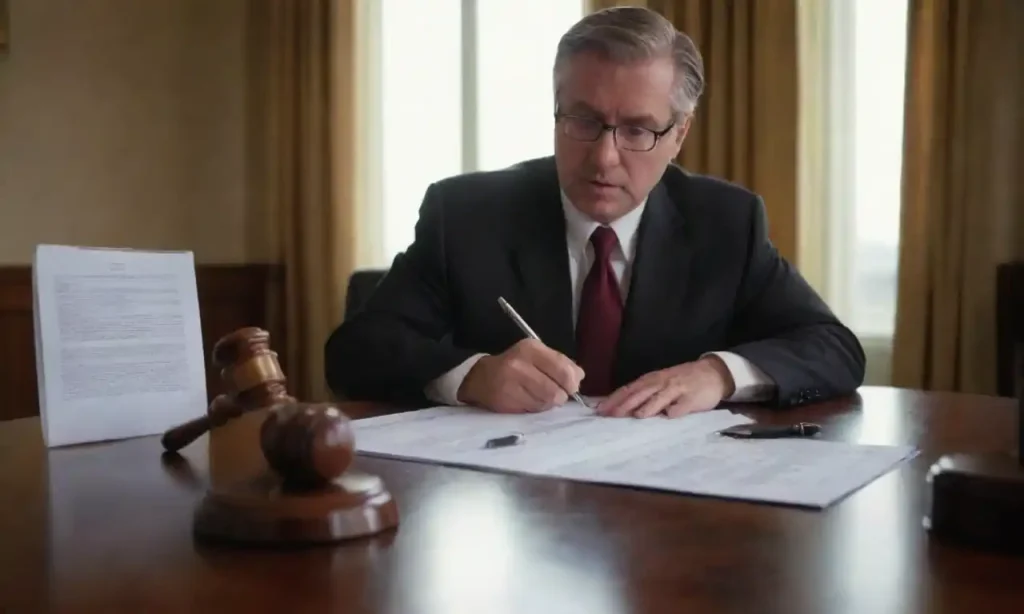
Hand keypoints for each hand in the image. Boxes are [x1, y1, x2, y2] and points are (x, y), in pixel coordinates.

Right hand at [457, 339, 584, 413]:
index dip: (572, 383)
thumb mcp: (537, 356)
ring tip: (539, 397)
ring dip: (548, 403)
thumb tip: (580, 378)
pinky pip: (534, 409)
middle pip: (557, 390)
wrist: (481, 377)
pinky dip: (536, 408)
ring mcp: (511, 382)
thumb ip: (560, 364)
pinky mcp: (506, 399)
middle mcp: (521, 363)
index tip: (570, 386)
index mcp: (532, 348)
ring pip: (546, 402)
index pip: (565, 370)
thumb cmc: (515, 367)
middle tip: (557, 395)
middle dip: (562, 396)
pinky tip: (528, 401)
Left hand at [597, 356, 734, 417]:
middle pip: (641, 393)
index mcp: (652, 380)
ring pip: (661, 397)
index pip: (629, 389)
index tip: (600, 410)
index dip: (614, 399)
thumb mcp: (660, 383)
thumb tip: (620, 407)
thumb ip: (644, 394)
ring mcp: (678, 389)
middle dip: (625, 404)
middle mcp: (662, 382)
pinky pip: (684, 404)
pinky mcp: (693, 397)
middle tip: (611, 415)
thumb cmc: (681, 381)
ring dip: (649, 406)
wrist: (712, 373)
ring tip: (637, 416)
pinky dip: (677, 409)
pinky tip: (670, 416)